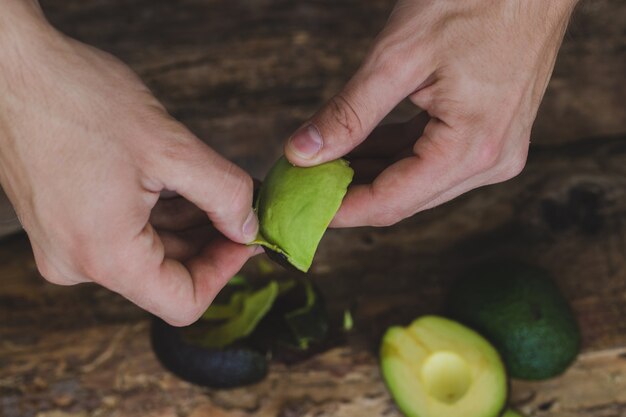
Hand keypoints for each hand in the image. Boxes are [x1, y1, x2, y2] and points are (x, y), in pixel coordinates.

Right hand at [0, 2, 258, 325]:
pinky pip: (124, 233)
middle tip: (241, 206)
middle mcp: (78, 263)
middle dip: (210, 241)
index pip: (183, 303)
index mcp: (104, 256)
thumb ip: (224, 193)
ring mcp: (66, 244)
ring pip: (148, 252)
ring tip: (215, 187)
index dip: (225, 272)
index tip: (247, 239)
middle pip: (166, 275)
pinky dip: (158, 213)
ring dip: (188, 224)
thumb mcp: (170, 147)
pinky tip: (180, 182)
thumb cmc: (78, 100)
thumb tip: (248, 226)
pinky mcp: (62, 223)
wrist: (9, 68)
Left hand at [285, 0, 577, 226]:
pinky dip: (392, 155)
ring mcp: (493, 149)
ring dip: (368, 174)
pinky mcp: (489, 134)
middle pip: (403, 197)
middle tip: (302, 183)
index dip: (339, 209)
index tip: (300, 206)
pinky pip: (431, 158)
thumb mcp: (398, 57)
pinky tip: (357, 148)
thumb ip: (348, 113)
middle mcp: (489, 161)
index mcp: (472, 149)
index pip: (391, 201)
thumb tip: (302, 153)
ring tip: (321, 165)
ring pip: (415, 180)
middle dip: (349, 193)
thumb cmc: (475, 0)